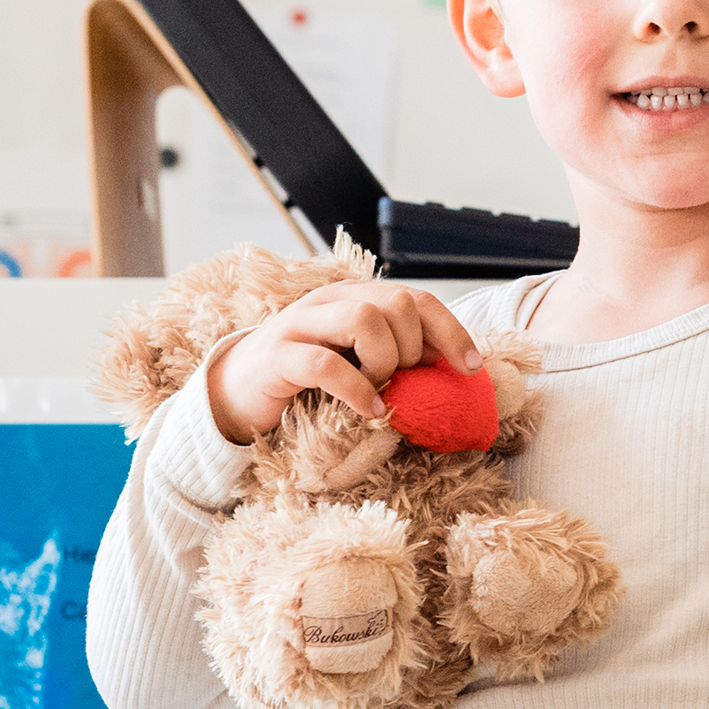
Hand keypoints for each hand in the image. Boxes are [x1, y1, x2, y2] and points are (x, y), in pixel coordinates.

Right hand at [205, 280, 483, 445]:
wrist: (237, 392)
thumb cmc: (309, 379)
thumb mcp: (361, 361)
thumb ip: (400, 354)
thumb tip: (454, 368)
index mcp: (358, 297)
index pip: (418, 298)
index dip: (450, 331)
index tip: (470, 367)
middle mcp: (331, 301)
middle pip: (396, 305)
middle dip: (412, 349)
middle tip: (401, 381)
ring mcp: (301, 323)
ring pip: (364, 320)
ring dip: (384, 363)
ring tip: (379, 390)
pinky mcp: (278, 356)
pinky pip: (326, 365)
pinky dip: (357, 390)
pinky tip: (371, 411)